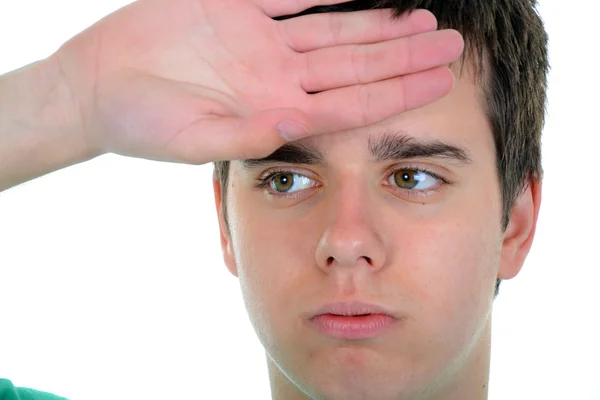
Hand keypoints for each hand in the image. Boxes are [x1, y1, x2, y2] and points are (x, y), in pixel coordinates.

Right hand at [55, 0, 463, 163]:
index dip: (398, 93)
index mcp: (273, 111)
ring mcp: (260, 42)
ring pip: (335, 29)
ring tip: (425, 21)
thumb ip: (245, 134)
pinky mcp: (235, 9)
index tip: (442, 83)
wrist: (97, 87)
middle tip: (453, 46)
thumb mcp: (190, 138)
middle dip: (405, 56)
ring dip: (380, 25)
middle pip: (356, 65)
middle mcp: (277, 77)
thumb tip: (299, 124)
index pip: (352, 105)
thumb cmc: (138, 122)